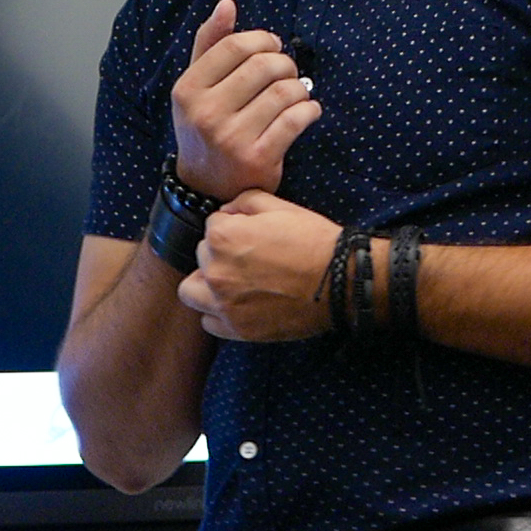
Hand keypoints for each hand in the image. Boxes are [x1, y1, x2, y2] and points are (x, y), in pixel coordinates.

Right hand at [172, 0, 321, 201]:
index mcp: (188, 90)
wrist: (206, 187)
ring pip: (284, 91)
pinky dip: (310, 110)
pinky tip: (307, 112)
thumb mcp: (197, 86)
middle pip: (263, 65)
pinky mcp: (258, 158)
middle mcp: (206, 113)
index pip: (234, 46)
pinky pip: (296, 119)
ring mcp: (232, 138)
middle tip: (287, 73)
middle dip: (284, 63)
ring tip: (296, 93)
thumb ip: (210, 44)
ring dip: (299, 88)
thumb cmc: (206, 126)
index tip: (272, 47)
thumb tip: (227, 4)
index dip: (262, 39)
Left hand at [178, 191, 342, 340]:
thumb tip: (228, 211)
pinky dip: (218, 312)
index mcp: (222, 238)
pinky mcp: (238, 329)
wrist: (339, 281)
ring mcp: (224, 304)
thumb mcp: (281, 206)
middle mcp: (216, 272)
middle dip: (220, 253)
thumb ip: (244, 201)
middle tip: (248, 256)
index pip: (211, 225)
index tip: (252, 233)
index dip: (233, 225)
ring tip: (231, 281)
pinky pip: (209, 321)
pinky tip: (238, 303)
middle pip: (202, 256)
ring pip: (191, 291)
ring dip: (206, 283)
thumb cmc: (313, 242)